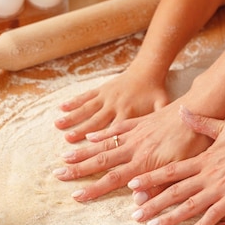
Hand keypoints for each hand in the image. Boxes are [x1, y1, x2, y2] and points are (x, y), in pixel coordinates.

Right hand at [53, 103, 211, 200]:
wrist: (200, 108)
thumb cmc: (196, 141)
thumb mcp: (182, 168)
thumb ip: (158, 185)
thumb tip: (137, 203)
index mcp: (144, 162)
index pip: (113, 179)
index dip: (94, 188)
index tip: (76, 195)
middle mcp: (134, 147)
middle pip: (101, 161)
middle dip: (78, 169)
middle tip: (58, 175)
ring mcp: (135, 132)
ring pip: (103, 144)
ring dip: (82, 151)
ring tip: (64, 157)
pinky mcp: (139, 121)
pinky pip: (115, 127)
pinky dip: (100, 133)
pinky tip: (87, 136)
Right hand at [54, 71, 168, 142]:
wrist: (149, 69)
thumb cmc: (157, 92)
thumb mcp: (163, 108)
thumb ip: (160, 123)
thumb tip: (166, 146)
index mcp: (130, 115)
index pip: (115, 136)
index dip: (103, 149)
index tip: (91, 155)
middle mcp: (116, 107)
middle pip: (96, 125)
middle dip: (81, 136)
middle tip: (66, 145)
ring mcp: (107, 97)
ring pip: (88, 111)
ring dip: (73, 119)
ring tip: (58, 127)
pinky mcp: (102, 89)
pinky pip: (86, 97)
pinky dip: (74, 102)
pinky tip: (61, 108)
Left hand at [128, 107, 224, 224]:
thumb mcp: (223, 126)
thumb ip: (201, 123)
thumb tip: (183, 110)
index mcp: (204, 159)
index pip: (170, 170)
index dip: (150, 178)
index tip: (132, 185)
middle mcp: (208, 174)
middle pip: (174, 191)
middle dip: (152, 204)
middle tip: (134, 215)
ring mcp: (221, 187)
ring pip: (189, 206)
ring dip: (169, 218)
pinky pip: (214, 215)